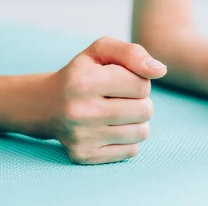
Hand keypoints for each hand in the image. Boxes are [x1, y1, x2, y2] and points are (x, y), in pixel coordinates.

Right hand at [43, 36, 166, 164]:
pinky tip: (110, 128)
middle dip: (140, 101)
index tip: (121, 80)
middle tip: (121, 97)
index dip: (138, 80)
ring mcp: (81, 136)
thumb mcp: (101, 51)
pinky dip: (127, 139)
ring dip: (136, 121)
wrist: (47, 104)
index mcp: (84, 81)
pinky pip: (131, 151)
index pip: (142, 85)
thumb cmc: (82, 72)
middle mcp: (80, 111)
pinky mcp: (83, 155)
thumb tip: (161, 70)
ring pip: (141, 133)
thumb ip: (132, 52)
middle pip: (145, 110)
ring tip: (118, 112)